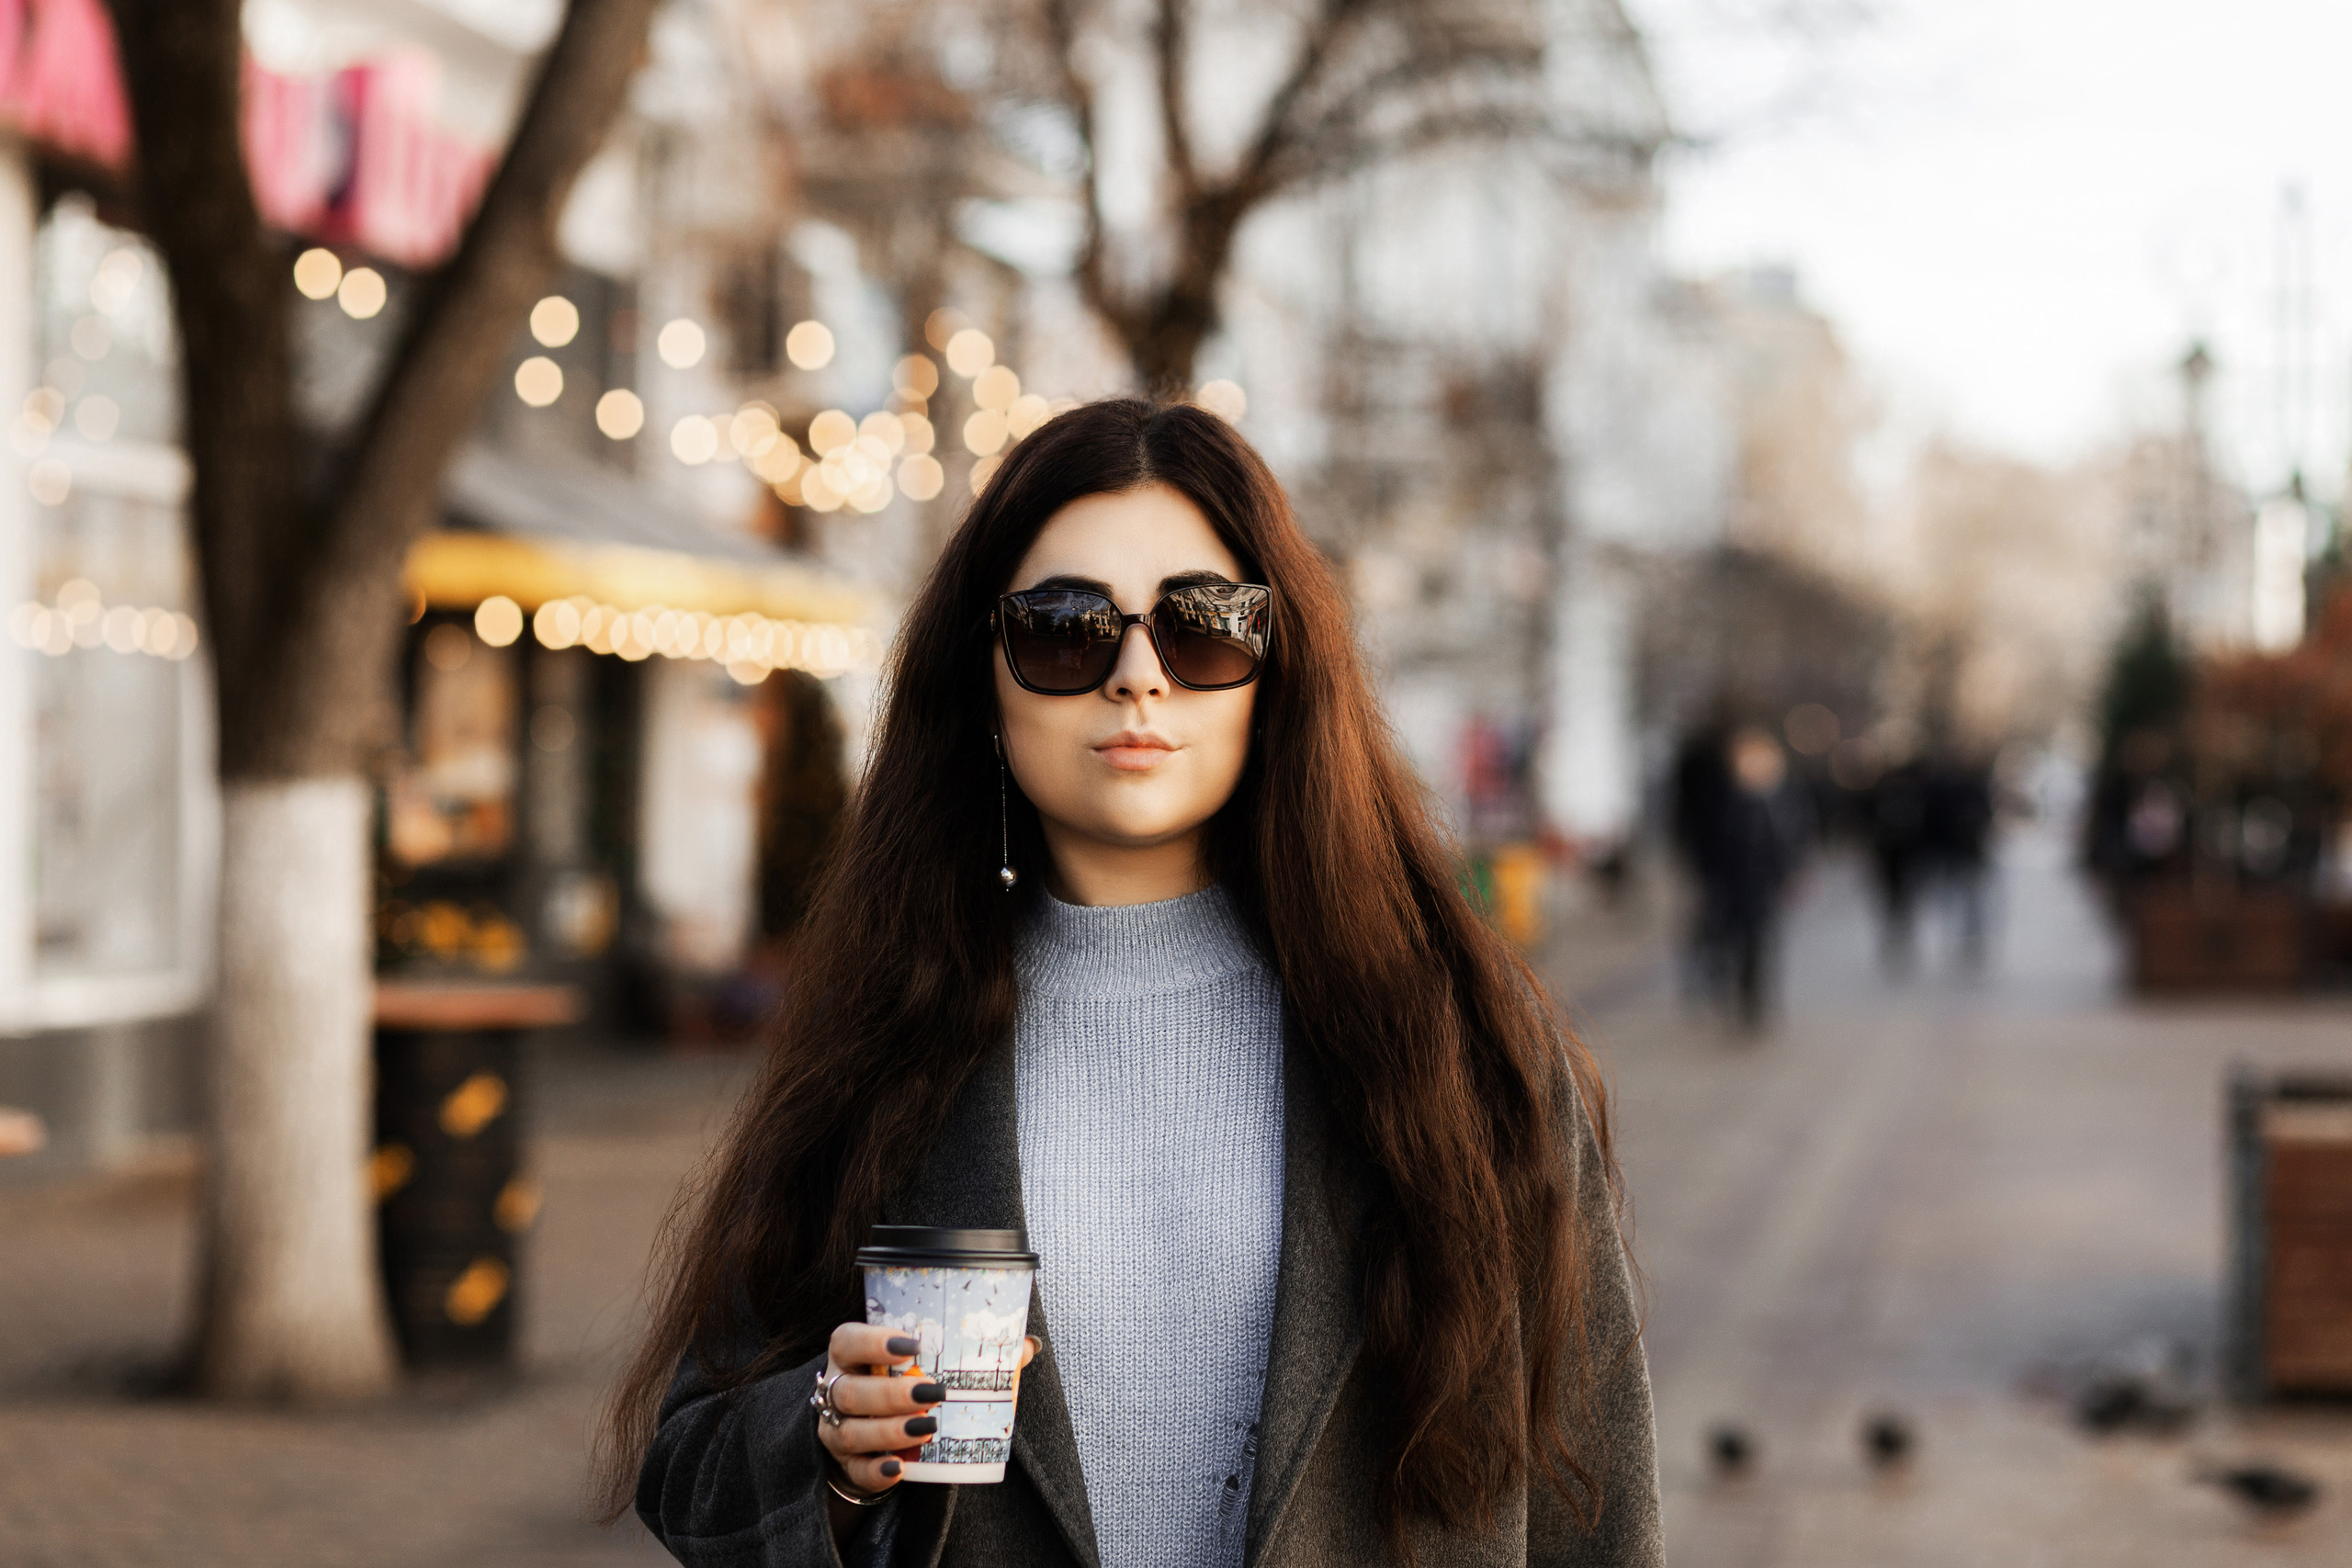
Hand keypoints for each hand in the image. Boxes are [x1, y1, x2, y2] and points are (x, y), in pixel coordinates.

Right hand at [816, 1323, 1039, 1499]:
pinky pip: (856, 1471)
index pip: (846, 1340)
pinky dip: (876, 1471)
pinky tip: (899, 1468)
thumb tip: (1026, 1345)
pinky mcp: (846, 1465)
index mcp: (852, 1354)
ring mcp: (836, 1430)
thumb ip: (973, 1352)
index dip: (872, 1341)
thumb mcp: (926, 1363)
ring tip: (928, 1428)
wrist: (876, 1431)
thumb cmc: (905, 1384)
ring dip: (889, 1431)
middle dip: (890, 1393)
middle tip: (933, 1393)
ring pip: (851, 1431)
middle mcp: (836, 1389)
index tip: (912, 1346)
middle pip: (850, 1391)